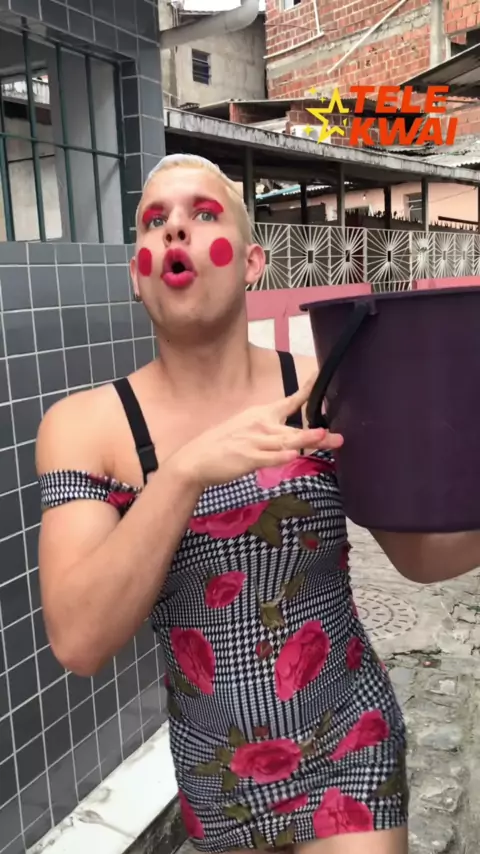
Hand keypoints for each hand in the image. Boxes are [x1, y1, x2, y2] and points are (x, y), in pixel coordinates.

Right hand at [171, 373, 342, 488]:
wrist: (196, 459)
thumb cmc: (223, 444)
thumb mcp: (247, 429)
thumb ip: (270, 431)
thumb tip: (292, 435)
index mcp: (262, 415)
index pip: (290, 401)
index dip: (307, 390)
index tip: (320, 376)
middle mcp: (261, 426)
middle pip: (294, 428)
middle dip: (316, 433)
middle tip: (339, 436)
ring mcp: (254, 442)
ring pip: (285, 441)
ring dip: (304, 439)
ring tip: (322, 437)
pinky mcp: (247, 458)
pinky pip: (267, 458)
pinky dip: (280, 456)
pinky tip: (293, 455)